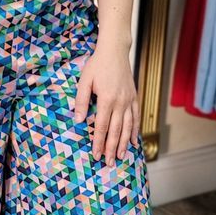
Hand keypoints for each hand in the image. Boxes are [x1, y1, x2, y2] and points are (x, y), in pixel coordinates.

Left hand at [73, 41, 139, 165]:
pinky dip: (135, 131)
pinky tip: (134, 142)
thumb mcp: (84, 81)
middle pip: (116, 130)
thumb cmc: (97, 65)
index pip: (102, 126)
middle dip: (112, 148)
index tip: (96, 155)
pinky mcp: (134, 97)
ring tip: (121, 157)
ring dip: (124, 143)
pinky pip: (136, 117)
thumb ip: (82, 101)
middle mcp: (120, 102)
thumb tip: (79, 120)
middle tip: (109, 163)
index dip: (99, 142)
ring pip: (128, 127)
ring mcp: (129, 100)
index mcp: (107, 99)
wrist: (115, 51)